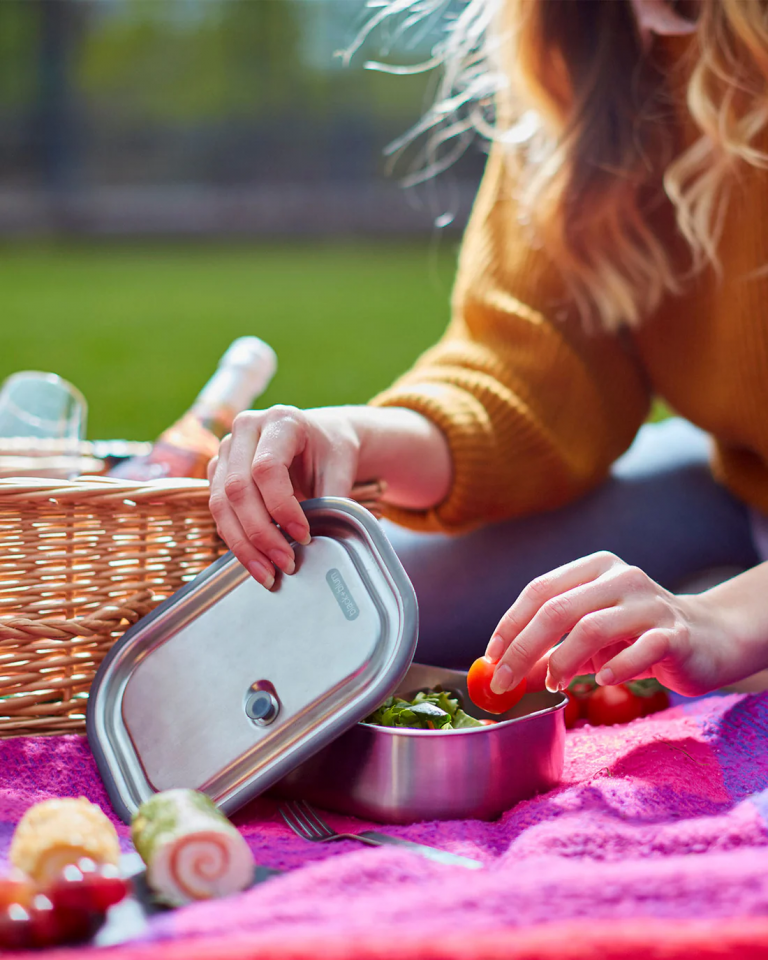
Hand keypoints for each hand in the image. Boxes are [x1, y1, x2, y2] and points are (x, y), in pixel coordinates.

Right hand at [208, 405, 360, 587]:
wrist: (319, 438)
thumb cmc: (330, 451)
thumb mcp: (340, 468)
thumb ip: (332, 500)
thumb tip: (319, 542)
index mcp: (280, 420)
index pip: (267, 468)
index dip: (282, 507)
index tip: (304, 536)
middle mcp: (245, 430)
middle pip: (238, 488)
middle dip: (261, 533)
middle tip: (286, 563)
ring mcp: (226, 450)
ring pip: (221, 504)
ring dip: (243, 545)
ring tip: (268, 574)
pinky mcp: (218, 472)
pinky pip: (219, 512)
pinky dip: (236, 541)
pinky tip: (257, 562)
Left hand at [484, 551, 734, 697]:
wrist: (710, 638)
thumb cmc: (638, 636)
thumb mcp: (589, 640)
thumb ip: (550, 651)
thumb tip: (504, 674)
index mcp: (595, 568)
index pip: (540, 590)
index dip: (510, 624)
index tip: (491, 658)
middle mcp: (621, 577)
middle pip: (558, 609)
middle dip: (524, 648)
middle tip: (505, 682)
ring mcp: (651, 603)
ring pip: (592, 627)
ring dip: (563, 662)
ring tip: (554, 685)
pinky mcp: (676, 633)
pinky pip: (639, 650)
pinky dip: (616, 668)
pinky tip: (603, 682)